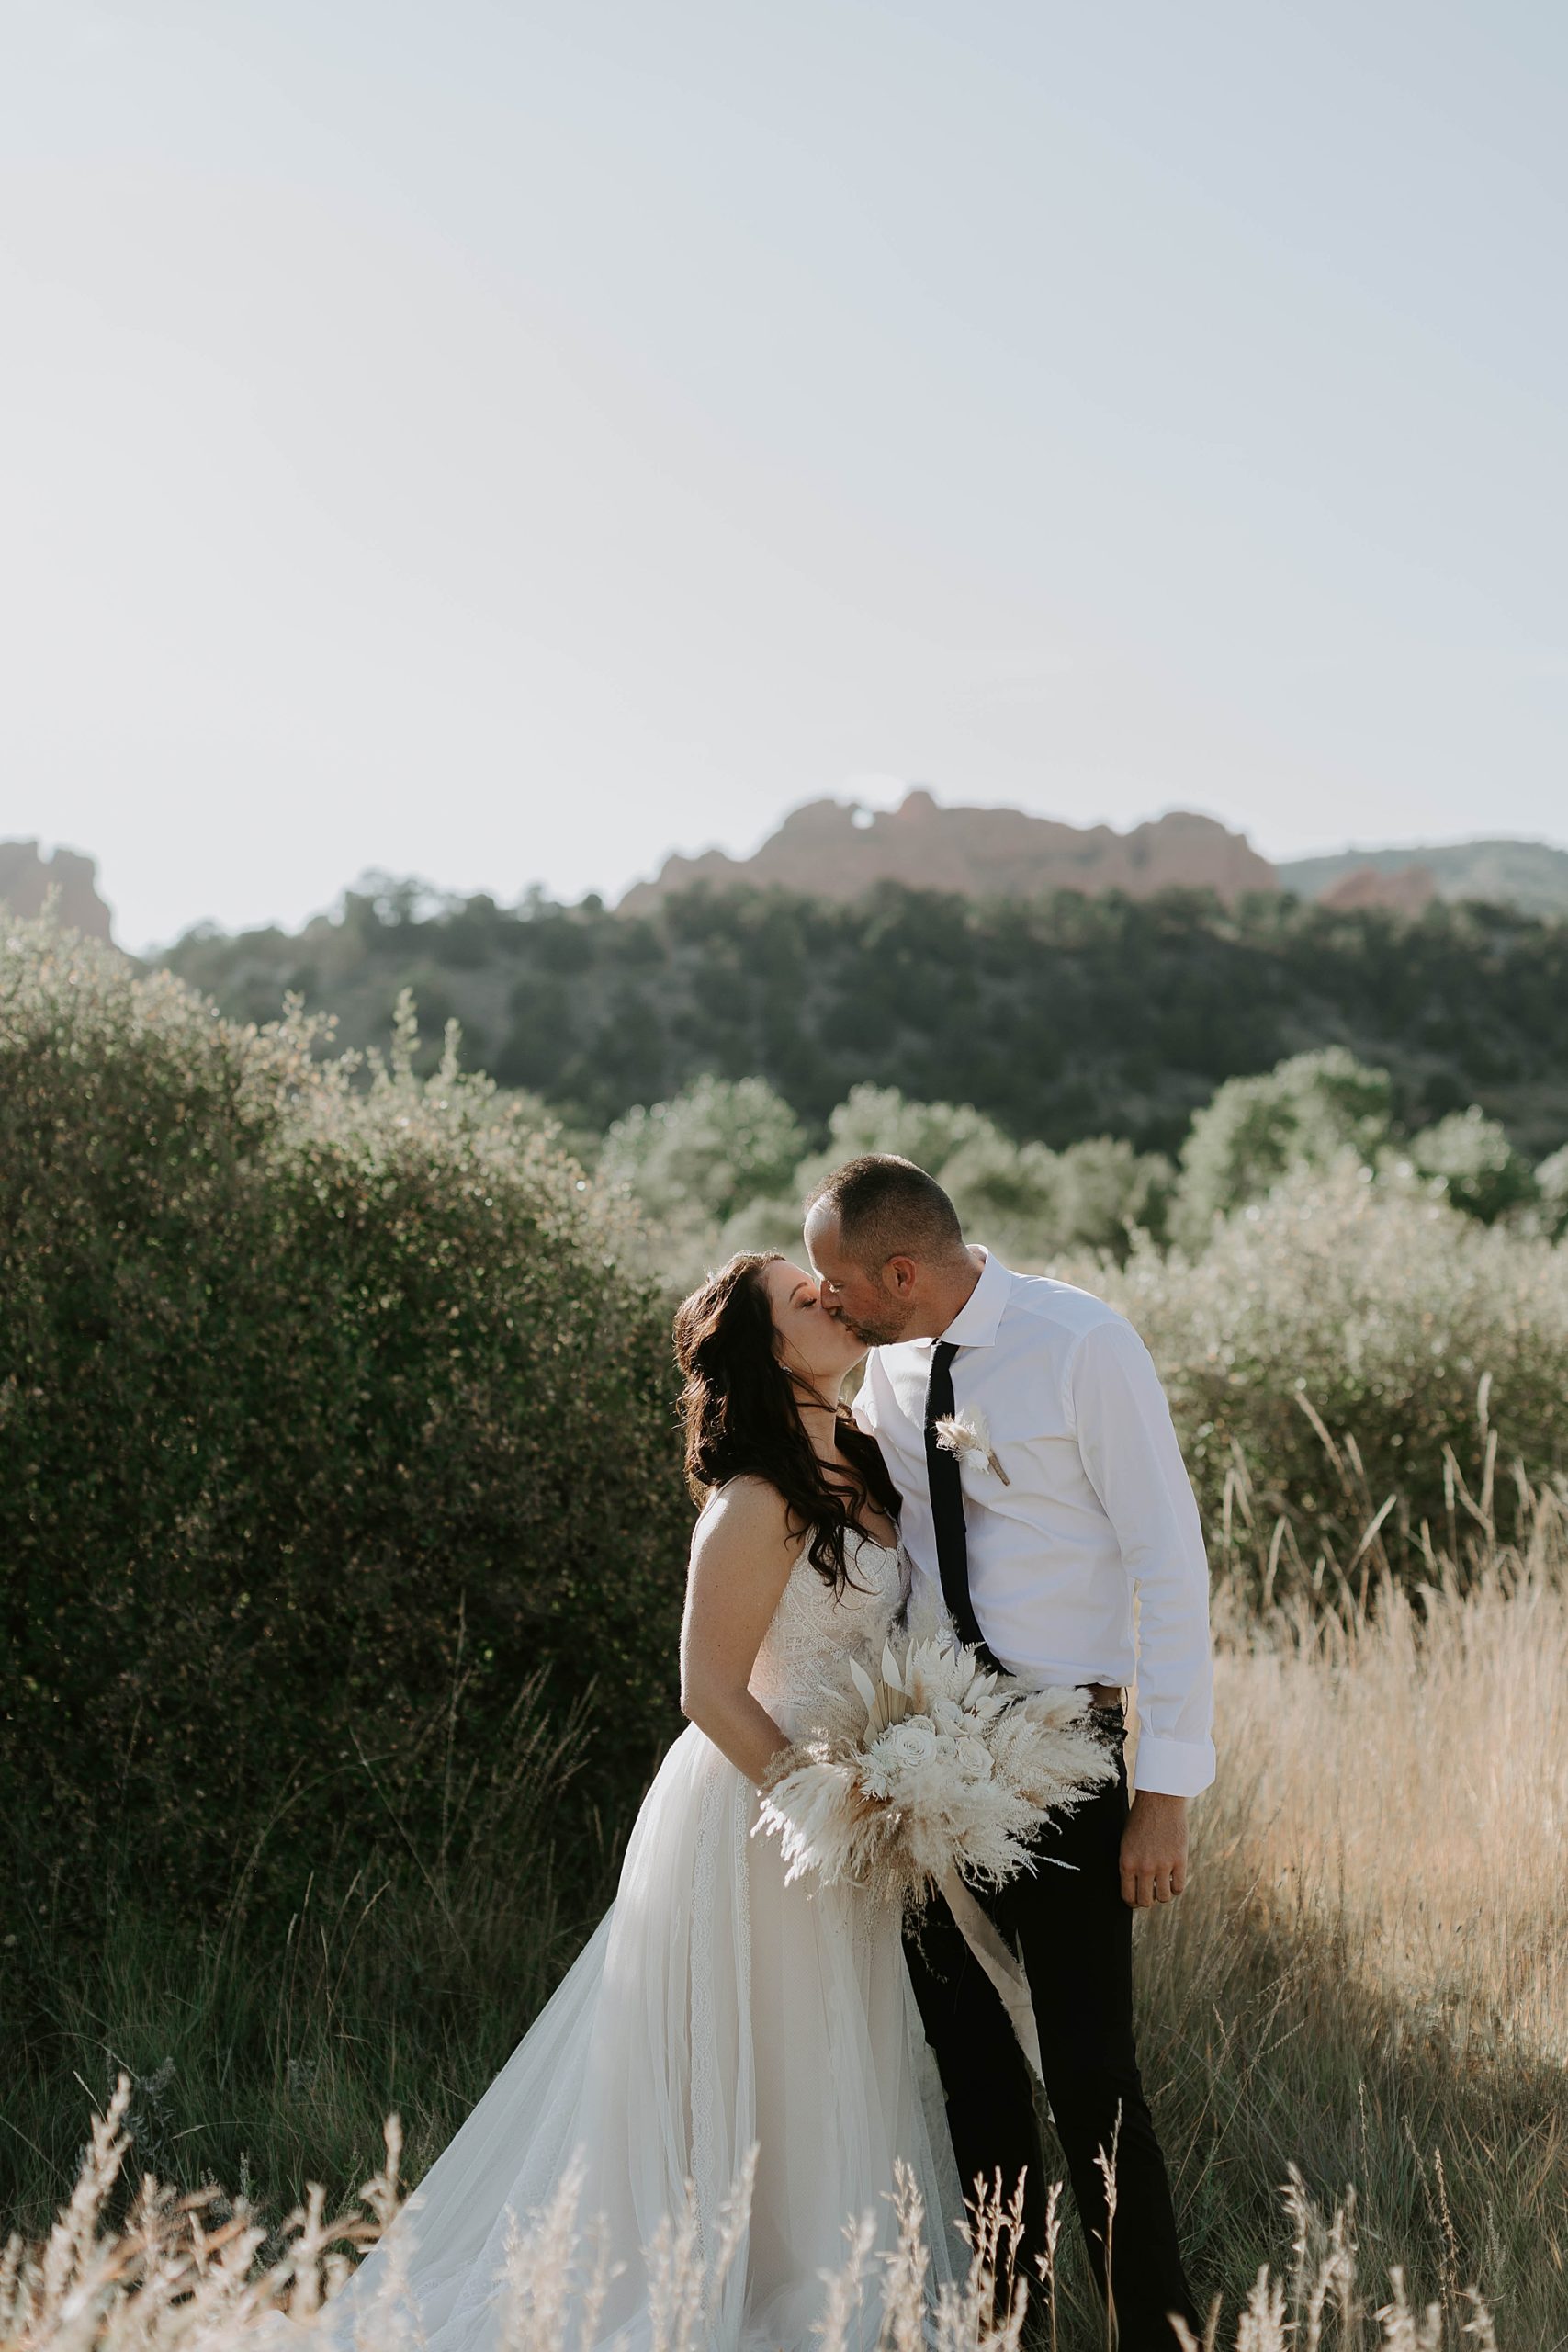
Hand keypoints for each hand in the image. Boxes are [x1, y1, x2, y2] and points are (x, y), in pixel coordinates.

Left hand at [1119, 1790, 1187, 1909]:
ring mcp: (1162, 1865)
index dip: (1133, 1902)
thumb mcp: (1127, 1843)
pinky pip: (1179, 1887)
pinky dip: (1177, 1887)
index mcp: (1126, 1863)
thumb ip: (1130, 1864)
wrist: (1159, 1800)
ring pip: (1164, 1897)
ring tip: (1163, 1884)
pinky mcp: (1179, 1860)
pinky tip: (1174, 1879)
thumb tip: (1134, 1886)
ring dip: (1163, 1894)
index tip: (1137, 1900)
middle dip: (1148, 1900)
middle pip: (1146, 1901)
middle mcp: (1143, 1867)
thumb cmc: (1140, 1819)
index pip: (1128, 1896)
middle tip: (1151, 1894)